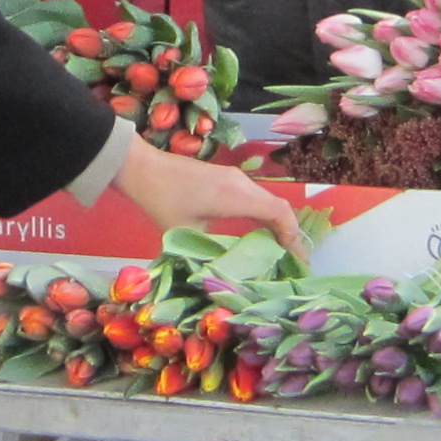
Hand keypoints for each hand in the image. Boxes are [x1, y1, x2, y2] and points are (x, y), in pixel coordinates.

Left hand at [112, 138, 303, 255]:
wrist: (142, 167)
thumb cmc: (162, 199)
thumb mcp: (186, 232)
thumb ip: (211, 250)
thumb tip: (229, 273)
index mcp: (236, 196)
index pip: (280, 214)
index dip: (293, 237)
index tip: (298, 260)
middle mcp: (242, 183)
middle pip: (280, 207)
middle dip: (290, 234)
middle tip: (294, 262)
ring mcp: (235, 178)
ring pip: (268, 201)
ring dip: (278, 224)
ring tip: (280, 251)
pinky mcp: (226, 177)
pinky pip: (256, 197)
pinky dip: (264, 216)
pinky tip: (260, 234)